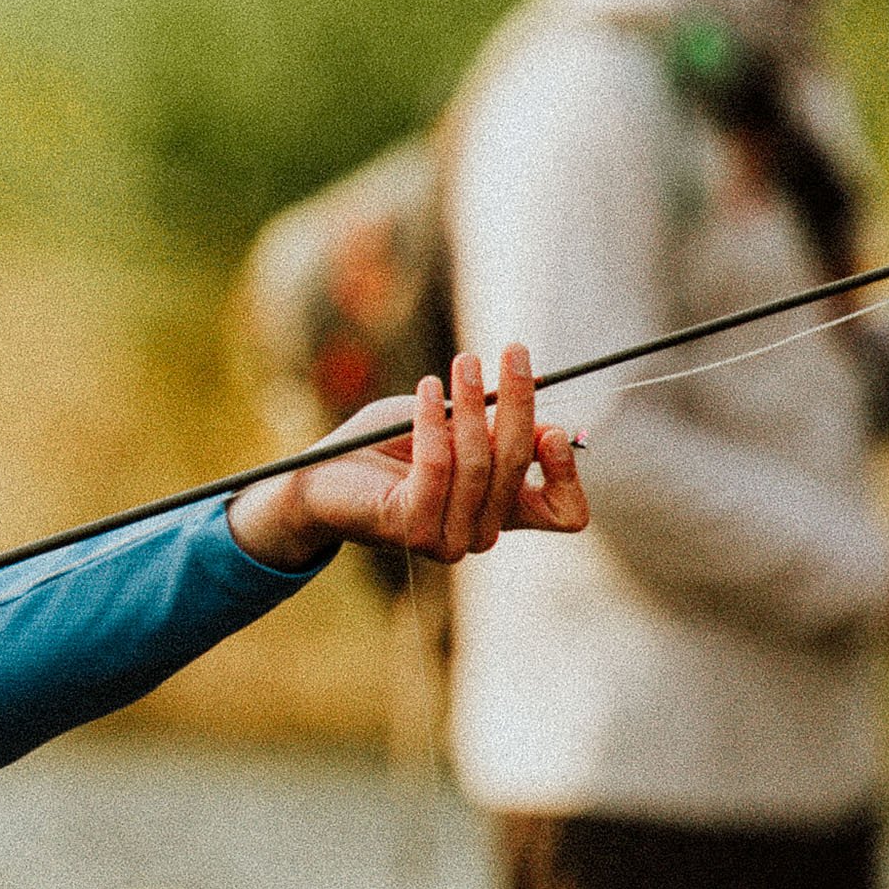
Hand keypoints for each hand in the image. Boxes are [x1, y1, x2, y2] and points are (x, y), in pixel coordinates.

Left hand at [227, 346, 587, 573]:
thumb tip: (546, 420)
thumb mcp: (451, 425)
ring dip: (473, 404)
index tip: (553, 424)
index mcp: (500, 511)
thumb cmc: (387, 444)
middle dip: (519, 402)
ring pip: (478, 463)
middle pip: (518, 466)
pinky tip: (426, 388)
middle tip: (514, 349)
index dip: (569, 473)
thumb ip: (495, 427)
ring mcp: (448, 539)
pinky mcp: (412, 528)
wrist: (319, 474)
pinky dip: (433, 422)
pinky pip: (436, 466)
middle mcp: (481, 532)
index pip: (565, 514)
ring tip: (461, 362)